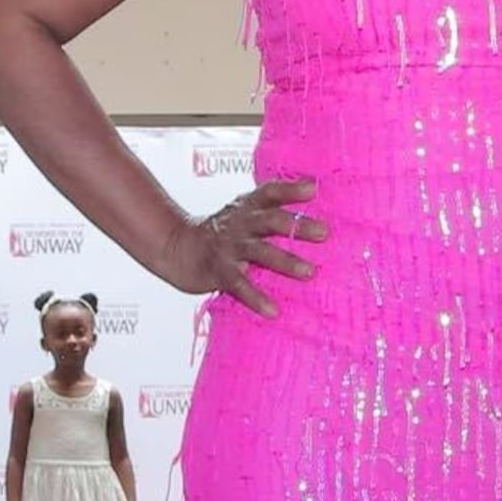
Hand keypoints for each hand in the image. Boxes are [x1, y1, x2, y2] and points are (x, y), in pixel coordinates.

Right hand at [170, 177, 327, 317]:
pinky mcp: (219, 271)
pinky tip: (272, 311)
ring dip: (285, 261)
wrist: (177, 248)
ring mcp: (229, 248)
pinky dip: (256, 298)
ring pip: (260, 252)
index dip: (290, 190)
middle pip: (270, 221)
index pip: (269, 192)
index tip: (312, 189)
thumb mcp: (243, 213)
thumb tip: (312, 192)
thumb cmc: (221, 233)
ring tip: (309, 272)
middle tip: (323, 233)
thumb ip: (271, 208)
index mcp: (247, 209)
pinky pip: (239, 285)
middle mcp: (240, 224)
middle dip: (296, 226)